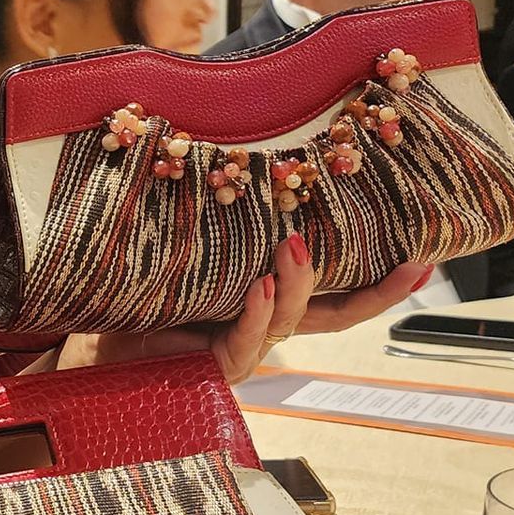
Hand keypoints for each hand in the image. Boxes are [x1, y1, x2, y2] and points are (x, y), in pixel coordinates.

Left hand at [59, 235, 428, 383]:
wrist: (89, 342)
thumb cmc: (137, 293)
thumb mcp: (188, 248)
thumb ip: (219, 219)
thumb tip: (234, 148)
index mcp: (265, 300)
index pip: (335, 294)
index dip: (381, 282)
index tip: (424, 257)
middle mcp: (261, 326)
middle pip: (331, 314)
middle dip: (373, 293)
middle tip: (403, 261)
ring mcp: (239, 349)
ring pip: (287, 320)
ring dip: (297, 283)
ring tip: (295, 248)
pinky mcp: (209, 366)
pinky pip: (242, 341)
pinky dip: (255, 314)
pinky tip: (260, 288)